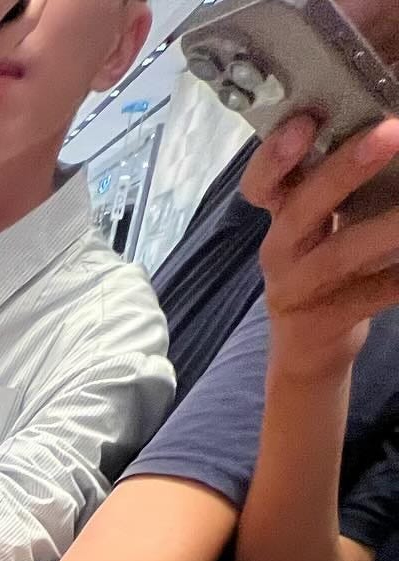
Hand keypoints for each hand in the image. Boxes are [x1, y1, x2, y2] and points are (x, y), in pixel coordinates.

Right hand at [245, 115, 398, 380]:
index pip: (261, 184)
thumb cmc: (325, 276)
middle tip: (389, 134)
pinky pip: (368, 295)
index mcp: (281, 221)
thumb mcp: (319, 232)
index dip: (275, 155)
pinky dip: (398, 280)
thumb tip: (386, 134)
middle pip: (301, 210)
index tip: (306, 120)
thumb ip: (335, 191)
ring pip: (339, 255)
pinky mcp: (320, 323)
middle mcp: (280, 253)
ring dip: (385, 228)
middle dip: (342, 170)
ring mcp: (296, 291)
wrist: (307, 354)